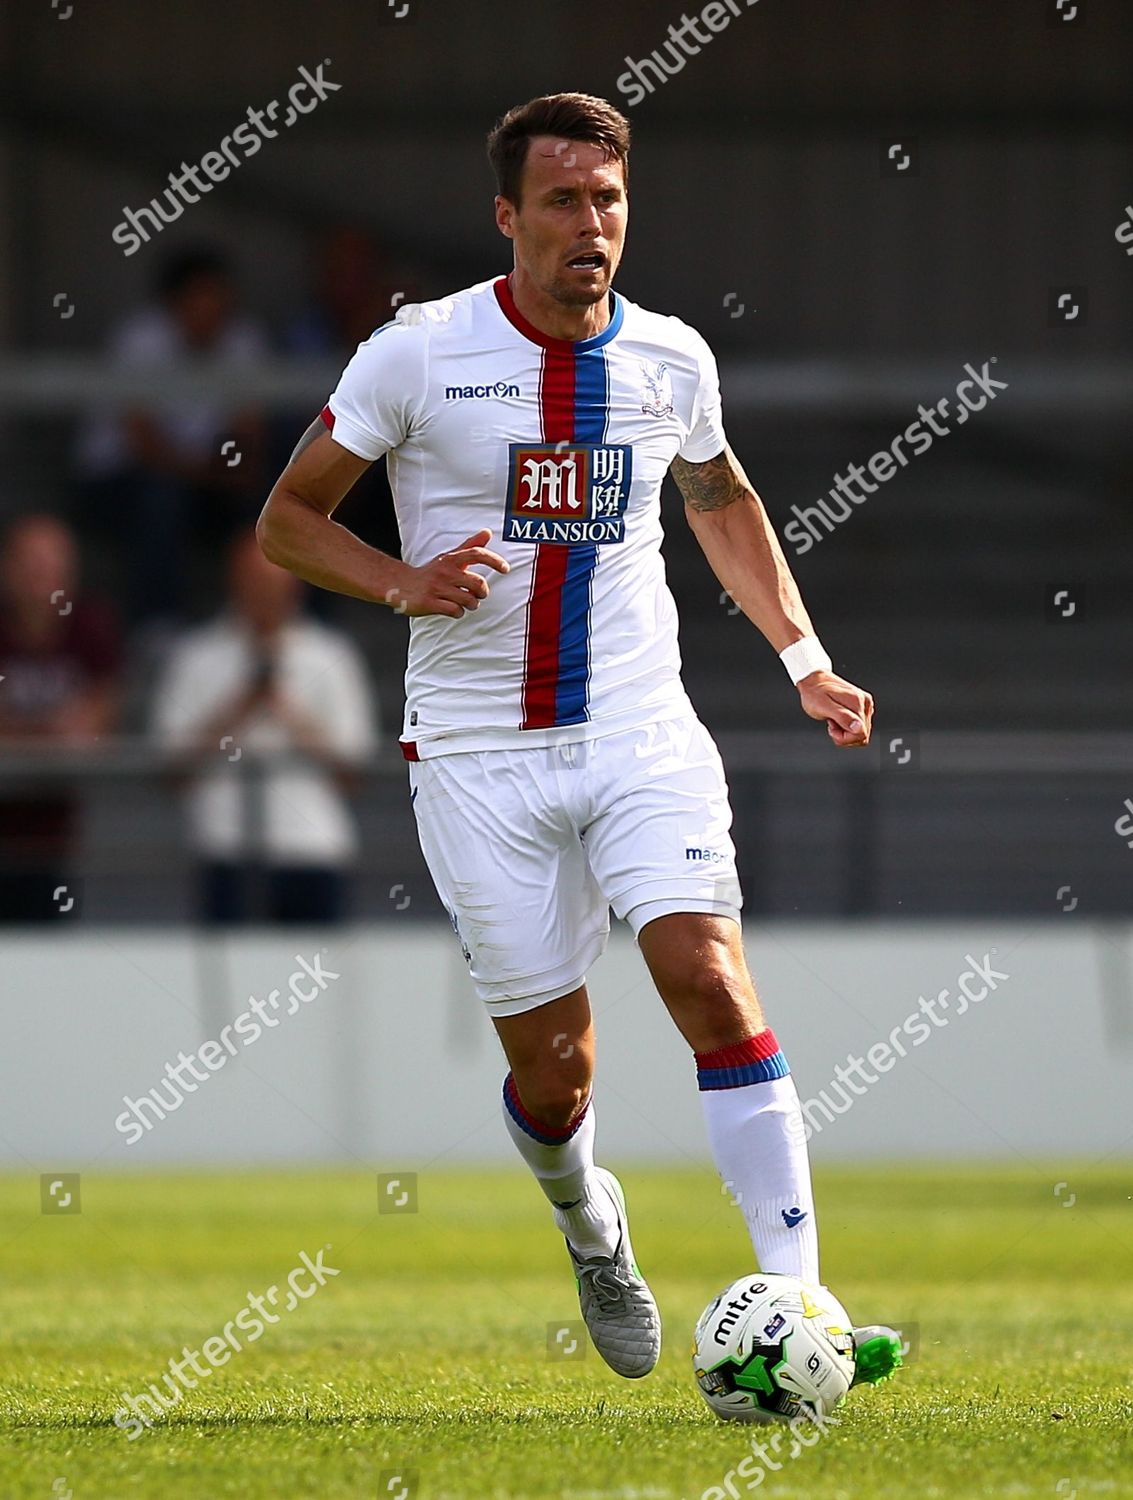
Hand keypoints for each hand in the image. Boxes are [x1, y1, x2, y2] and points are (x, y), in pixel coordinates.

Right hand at [385, 529, 509, 618]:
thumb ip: (469, 546)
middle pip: (478, 583)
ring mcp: (437, 588)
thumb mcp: (449, 558)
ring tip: (465, 603)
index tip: (505, 569)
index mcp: (451, 559)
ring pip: (469, 600)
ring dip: (471, 605)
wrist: (400, 585)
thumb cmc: (430, 573)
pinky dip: (458, 613)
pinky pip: (455, 611)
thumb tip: (487, 532)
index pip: (477, 554)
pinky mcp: (430, 602)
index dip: (494, 560)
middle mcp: (445, 571)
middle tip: (477, 594)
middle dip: (482, 592)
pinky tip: (453, 610)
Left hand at [798, 671, 873, 746]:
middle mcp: (864, 702)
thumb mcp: (823, 707)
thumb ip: (842, 717)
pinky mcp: (862, 706)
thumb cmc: (814, 693)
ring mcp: (864, 704)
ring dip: (845, 731)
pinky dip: (847, 726)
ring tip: (834, 719)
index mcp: (857, 702)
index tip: (832, 727)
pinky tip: (838, 718)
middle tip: (831, 723)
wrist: (813, 681)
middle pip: (862, 734)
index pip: (861, 733)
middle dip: (844, 734)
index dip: (844, 737)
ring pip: (861, 732)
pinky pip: (859, 726)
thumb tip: (859, 728)